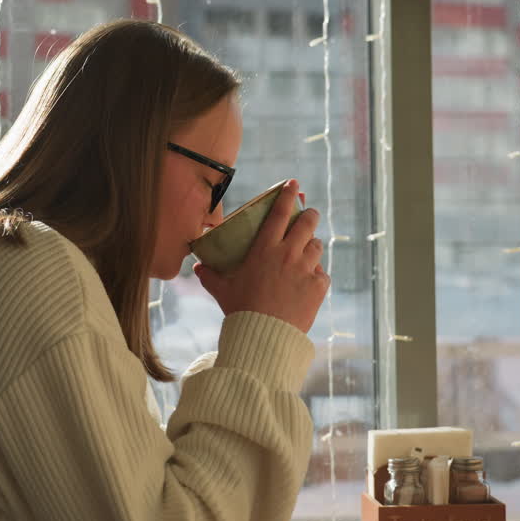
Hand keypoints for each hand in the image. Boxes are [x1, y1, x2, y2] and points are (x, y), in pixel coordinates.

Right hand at [193, 179, 329, 333]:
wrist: (265, 335)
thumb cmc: (241, 310)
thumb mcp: (222, 290)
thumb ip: (210, 276)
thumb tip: (197, 267)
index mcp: (265, 249)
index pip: (279, 213)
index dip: (287, 195)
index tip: (293, 184)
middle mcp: (288, 254)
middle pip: (307, 222)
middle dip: (309, 215)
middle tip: (307, 215)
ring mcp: (306, 269)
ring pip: (317, 246)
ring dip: (312, 246)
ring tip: (307, 252)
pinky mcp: (318, 287)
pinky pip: (322, 274)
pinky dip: (317, 276)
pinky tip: (310, 282)